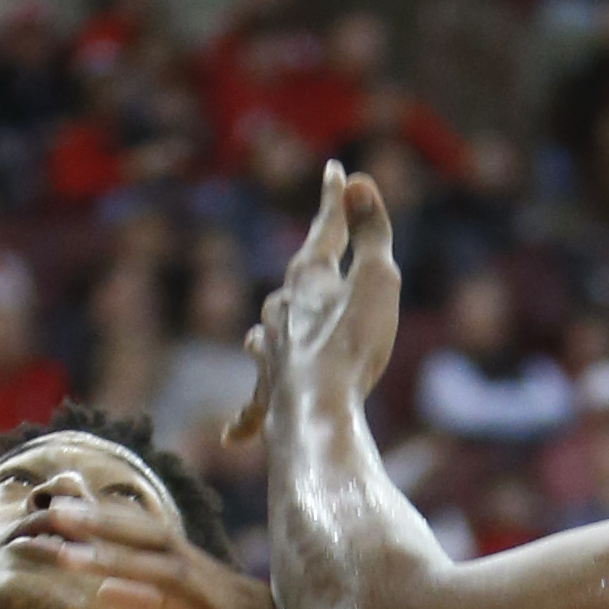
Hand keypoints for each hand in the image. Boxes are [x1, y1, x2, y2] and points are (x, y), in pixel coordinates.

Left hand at [39, 488, 316, 608]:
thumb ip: (155, 606)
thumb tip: (102, 593)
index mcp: (207, 573)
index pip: (151, 534)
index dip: (106, 518)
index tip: (60, 505)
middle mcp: (215, 581)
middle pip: (153, 542)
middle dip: (101, 526)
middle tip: (51, 513)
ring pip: (166, 578)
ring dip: (114, 566)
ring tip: (66, 561)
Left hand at [236, 165, 403, 441]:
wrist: (316, 411)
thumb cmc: (353, 344)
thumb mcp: (376, 279)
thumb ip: (370, 232)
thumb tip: (359, 181)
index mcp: (308, 279)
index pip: (326, 230)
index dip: (335, 201)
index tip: (336, 173)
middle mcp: (281, 312)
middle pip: (295, 282)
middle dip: (309, 267)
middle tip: (316, 254)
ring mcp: (271, 354)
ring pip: (266, 332)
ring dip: (272, 327)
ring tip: (262, 330)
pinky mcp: (269, 395)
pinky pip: (257, 401)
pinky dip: (248, 415)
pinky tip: (232, 435)